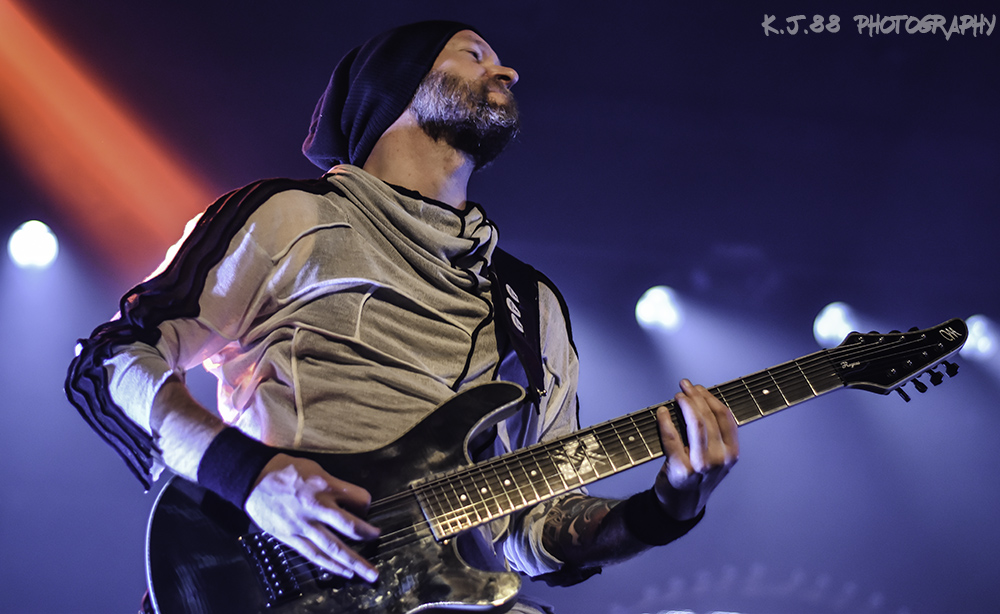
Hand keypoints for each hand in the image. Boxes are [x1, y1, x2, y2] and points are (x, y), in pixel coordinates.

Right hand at [244, 454, 380, 581]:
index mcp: (326, 485)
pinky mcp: (292, 537)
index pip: (359, 498)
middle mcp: (317, 506)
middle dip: (368, 535)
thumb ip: (333, 485)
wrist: (254, 479)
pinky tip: (344, 572)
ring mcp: (304, 525)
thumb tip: (350, 499)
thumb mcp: (316, 469)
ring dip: (355, 561)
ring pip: (334, 547)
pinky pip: (315, 555)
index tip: (366, 507)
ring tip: (369, 571)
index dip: (366, 503)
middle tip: (378, 538)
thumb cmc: (285, 470)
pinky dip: (331, 565)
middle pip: (351, 526)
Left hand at [654, 379, 738, 520]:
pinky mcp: (682, 469)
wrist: (682, 505)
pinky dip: (666, 422)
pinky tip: (662, 412)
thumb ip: (714, 435)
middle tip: (684, 386)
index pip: (725, 417)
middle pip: (709, 418)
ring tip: (677, 395)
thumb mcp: (715, 457)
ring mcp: (702, 466)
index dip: (710, 398)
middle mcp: (720, 460)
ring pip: (696, 425)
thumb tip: (700, 401)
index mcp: (732, 453)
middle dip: (696, 397)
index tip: (698, 388)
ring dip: (685, 405)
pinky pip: (672, 439)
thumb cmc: (697, 476)